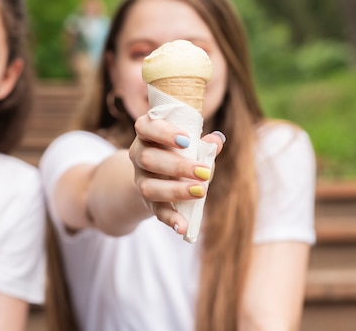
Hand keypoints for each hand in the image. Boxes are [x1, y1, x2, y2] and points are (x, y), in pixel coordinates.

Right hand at [129, 114, 224, 234]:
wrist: (158, 177)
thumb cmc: (177, 153)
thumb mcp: (189, 145)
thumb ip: (202, 143)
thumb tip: (217, 140)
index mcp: (147, 134)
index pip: (145, 127)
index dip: (163, 133)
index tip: (186, 140)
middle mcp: (138, 155)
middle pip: (148, 159)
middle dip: (177, 166)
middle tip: (204, 171)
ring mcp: (141, 180)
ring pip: (148, 186)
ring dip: (175, 190)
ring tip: (201, 192)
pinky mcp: (148, 202)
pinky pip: (156, 211)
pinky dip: (170, 220)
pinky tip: (182, 227)